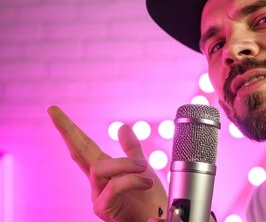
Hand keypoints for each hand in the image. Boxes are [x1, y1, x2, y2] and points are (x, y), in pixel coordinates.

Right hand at [48, 106, 167, 221]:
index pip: (84, 146)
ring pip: (100, 168)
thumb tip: (122, 126)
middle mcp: (98, 183)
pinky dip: (132, 180)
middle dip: (66, 130)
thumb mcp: (142, 170)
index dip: (70, 129)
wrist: (159, 218)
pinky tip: (147, 182)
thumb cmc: (149, 201)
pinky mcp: (103, 209)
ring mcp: (98, 196)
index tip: (53, 110)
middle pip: (78, 152)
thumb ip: (132, 151)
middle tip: (52, 109)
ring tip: (144, 167)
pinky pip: (113, 186)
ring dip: (125, 164)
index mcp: (106, 172)